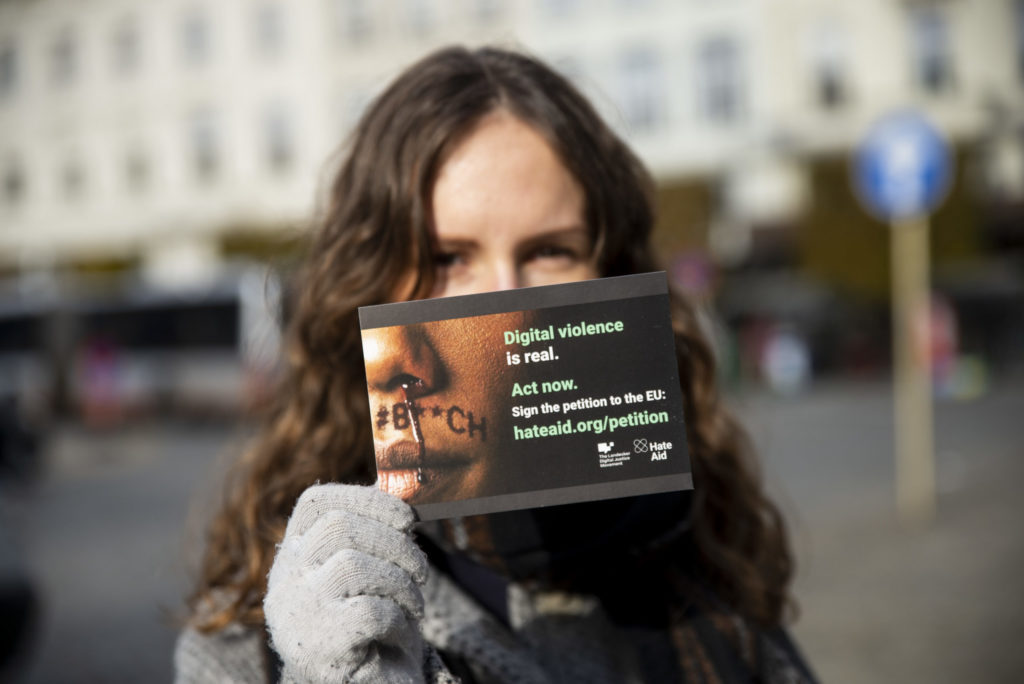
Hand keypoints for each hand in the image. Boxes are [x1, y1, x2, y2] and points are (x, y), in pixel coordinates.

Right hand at [264, 484, 427, 682]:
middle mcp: (284, 582)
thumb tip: (402, 483)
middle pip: (339, 528)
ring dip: (402, 584)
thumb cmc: (373, 625)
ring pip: (353, 565)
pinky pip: (368, 610)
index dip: (366, 499)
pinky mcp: (319, 649)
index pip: (315, 502)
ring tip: (412, 606)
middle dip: (396, 545)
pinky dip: (398, 619)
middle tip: (420, 572)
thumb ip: (373, 529)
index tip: (406, 518)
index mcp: (293, 554)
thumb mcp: (369, 569)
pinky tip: (398, 634)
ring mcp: (296, 616)